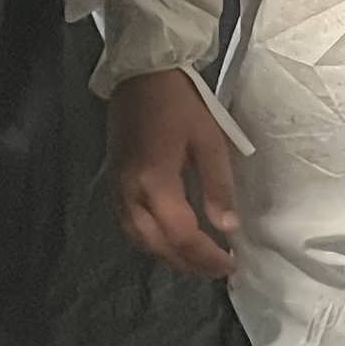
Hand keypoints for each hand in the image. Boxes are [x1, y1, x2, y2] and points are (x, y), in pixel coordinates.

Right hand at [108, 69, 239, 279]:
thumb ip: (218, 186)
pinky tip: (170, 241)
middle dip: (189, 264)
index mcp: (155, 183)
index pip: (182, 235)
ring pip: (139, 240)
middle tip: (217, 270)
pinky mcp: (113, 183)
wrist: (140, 74)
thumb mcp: (209, 140)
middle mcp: (130, 193)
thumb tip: (228, 227)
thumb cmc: (180, 103)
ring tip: (197, 262)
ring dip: (168, 257)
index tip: (231, 264)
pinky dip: (151, 242)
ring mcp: (117, 190)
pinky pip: (129, 226)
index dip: (207, 256)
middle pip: (157, 246)